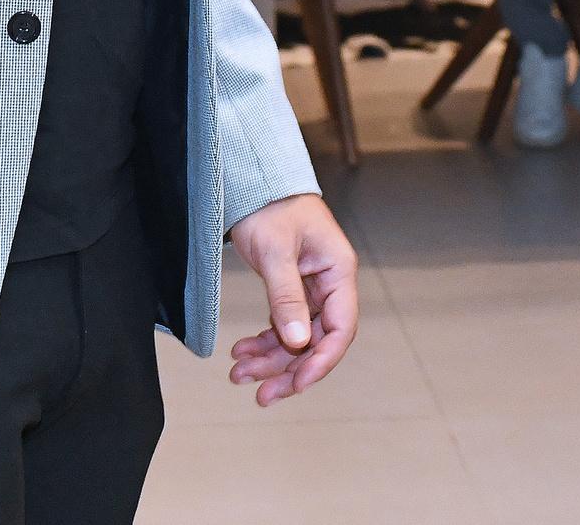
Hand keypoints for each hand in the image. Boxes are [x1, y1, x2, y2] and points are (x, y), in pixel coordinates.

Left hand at [226, 193, 360, 405]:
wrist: (253, 183)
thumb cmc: (271, 207)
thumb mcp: (276, 253)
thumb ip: (287, 298)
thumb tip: (298, 341)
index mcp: (338, 271)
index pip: (341, 328)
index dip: (321, 362)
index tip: (295, 385)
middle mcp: (329, 284)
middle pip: (317, 340)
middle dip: (289, 369)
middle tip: (261, 394)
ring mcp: (311, 288)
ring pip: (297, 338)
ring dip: (271, 360)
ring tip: (238, 375)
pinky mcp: (291, 289)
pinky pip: (283, 325)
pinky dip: (264, 342)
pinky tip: (242, 352)